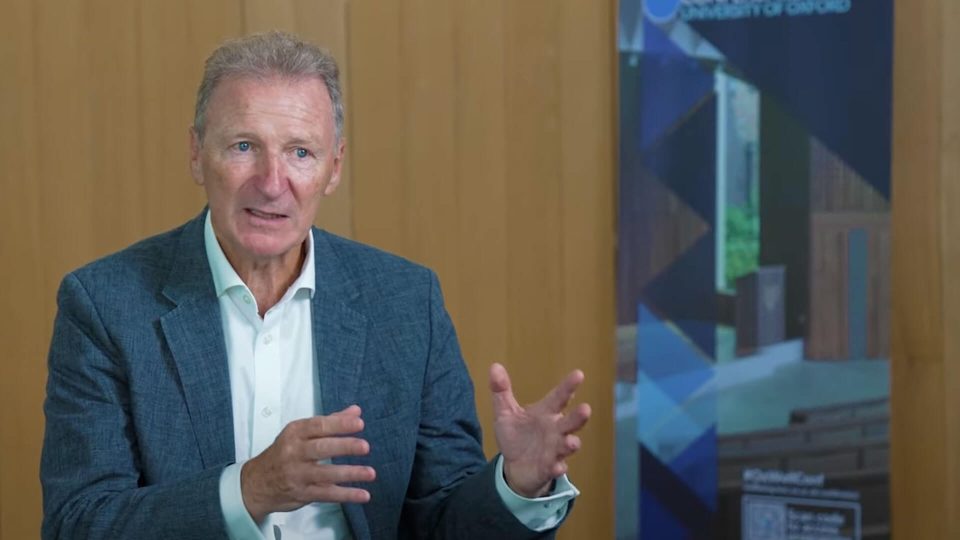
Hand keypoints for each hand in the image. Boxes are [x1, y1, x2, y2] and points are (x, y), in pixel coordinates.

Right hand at [240, 405, 376, 522]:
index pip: (318, 426)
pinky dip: (346, 495)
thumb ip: (330, 422)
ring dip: (350, 473)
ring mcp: (297, 475)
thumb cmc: (284, 453)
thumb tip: (356, 411)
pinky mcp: (301, 494)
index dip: (339, 425)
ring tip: (371, 472)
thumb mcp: (300, 433)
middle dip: (344, 446)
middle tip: (365, 446)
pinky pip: (326, 494)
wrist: (255, 483)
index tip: (359, 424)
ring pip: (325, 473)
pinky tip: (363, 495)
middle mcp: (293, 453)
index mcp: (294, 433)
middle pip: (321, 448)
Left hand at [489, 363, 590, 497]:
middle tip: (586, 409)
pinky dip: (557, 467)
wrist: (515, 467)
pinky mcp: (549, 468)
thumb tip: (494, 366)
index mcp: (546, 413)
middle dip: (578, 417)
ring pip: (567, 445)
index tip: (579, 374)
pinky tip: (557, 467)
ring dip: (571, 443)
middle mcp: (555, 430)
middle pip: (570, 421)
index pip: (559, 397)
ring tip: (572, 442)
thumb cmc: (516, 436)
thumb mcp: (506, 413)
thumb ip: (501, 391)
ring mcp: (554, 449)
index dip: (568, 386)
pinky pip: (556, 467)